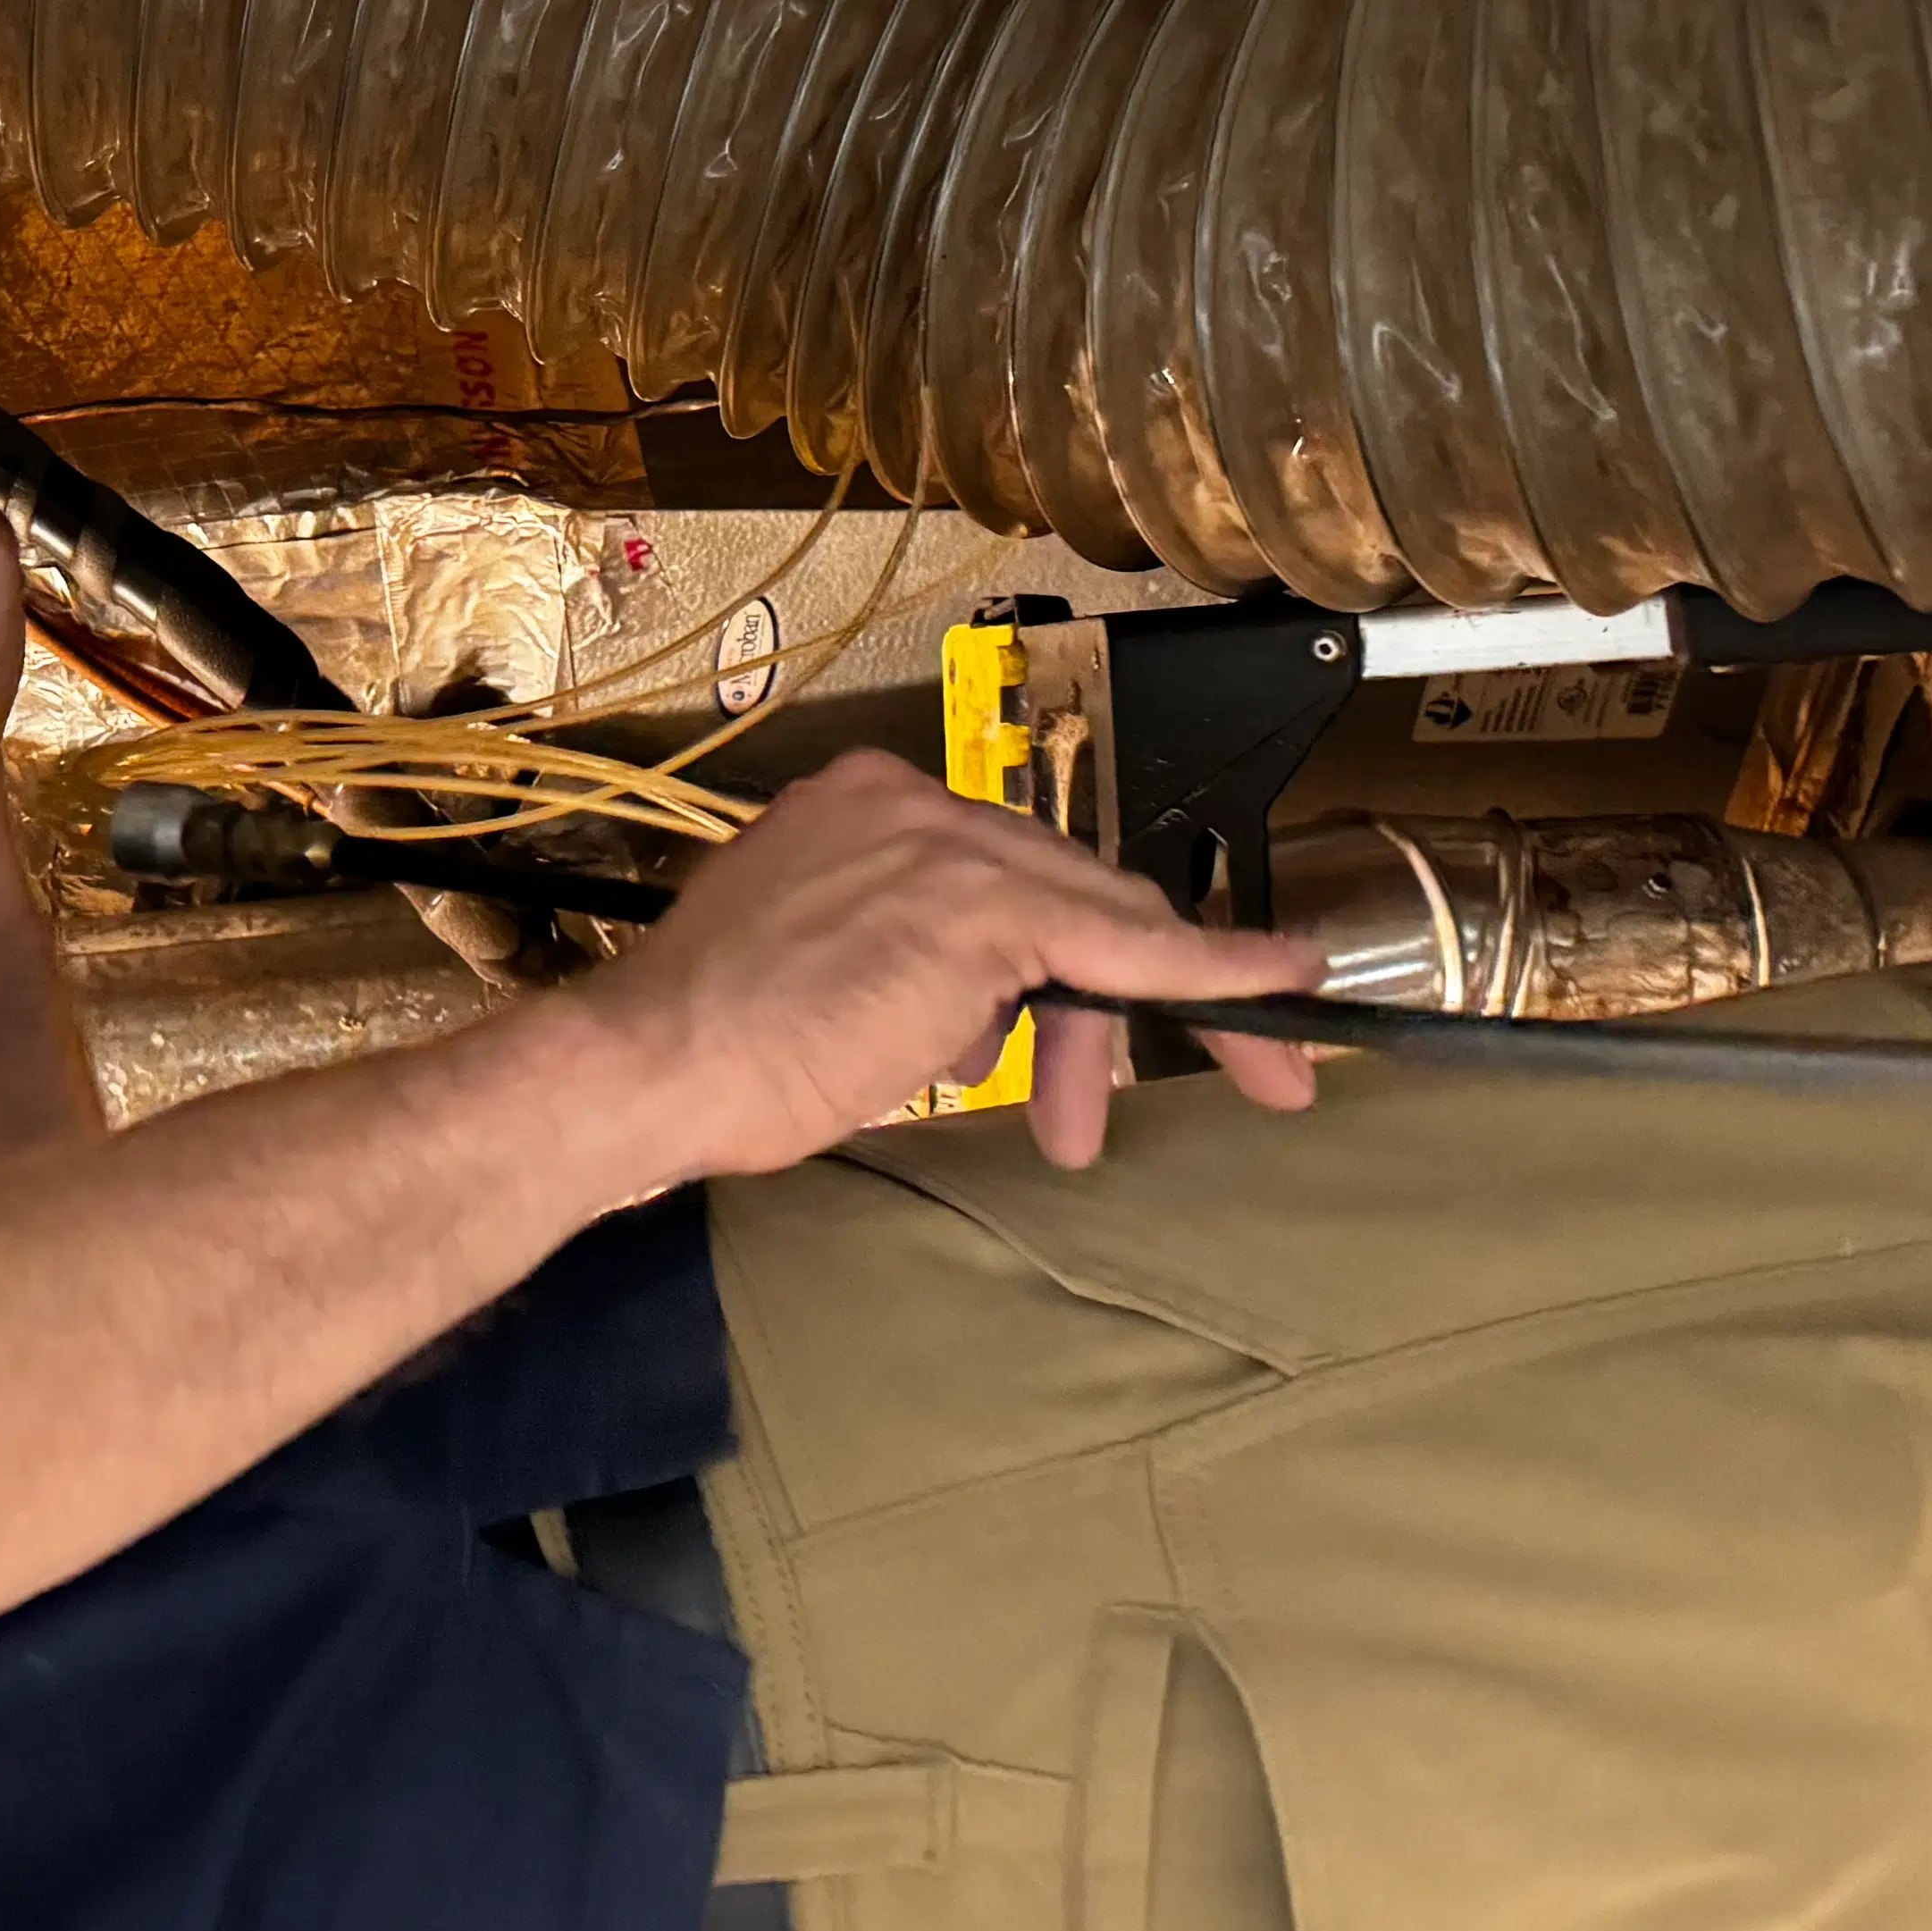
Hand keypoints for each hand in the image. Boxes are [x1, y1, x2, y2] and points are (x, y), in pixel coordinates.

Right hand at [557, 750, 1325, 1176]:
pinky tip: (1280, 994)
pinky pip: (1132, 945)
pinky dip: (1214, 974)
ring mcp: (948, 845)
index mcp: (859, 807)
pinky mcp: (984, 905)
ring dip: (1123, 1024)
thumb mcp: (821, 983)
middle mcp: (909, 801)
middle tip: (1117, 1098)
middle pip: (1057, 888)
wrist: (651, 1066)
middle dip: (1113, 995)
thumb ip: (907, 969)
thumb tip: (981, 1020)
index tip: (1093, 1014)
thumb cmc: (709, 1053)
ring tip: (1082, 1129)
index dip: (1058, 954)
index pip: (998, 870)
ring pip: (1094, 918)